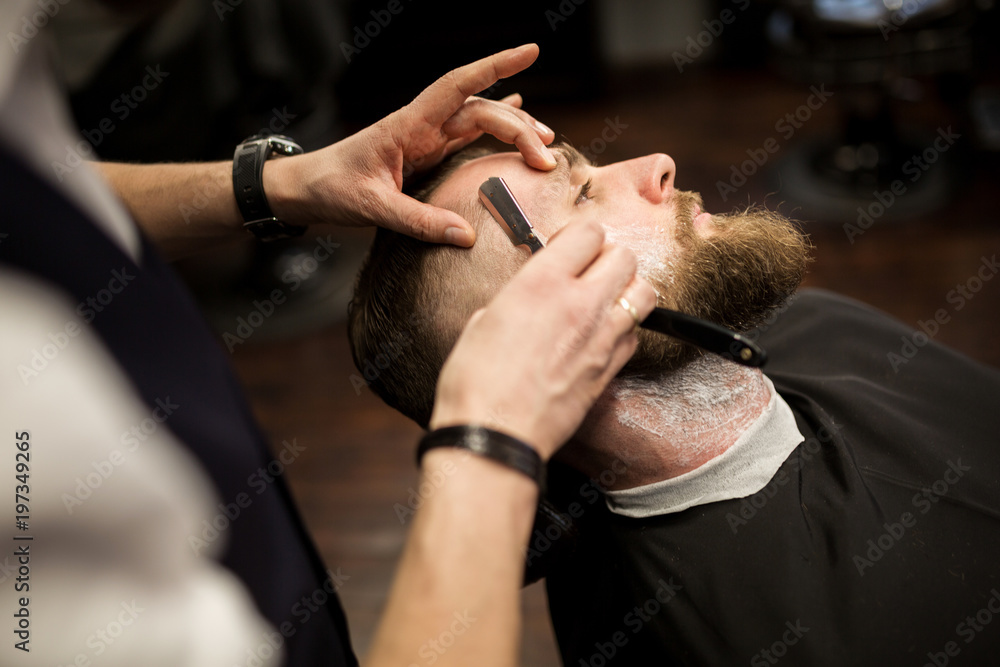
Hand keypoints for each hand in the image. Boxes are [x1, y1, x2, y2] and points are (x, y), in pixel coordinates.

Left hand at [268, 44, 556, 246]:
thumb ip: (416, 221)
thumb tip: (465, 236)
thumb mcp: (370, 208)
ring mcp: (425, 139)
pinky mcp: (426, 155)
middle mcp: (422, 127)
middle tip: (547, 158)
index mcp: (408, 126)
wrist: (305, 190)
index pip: (458, 86)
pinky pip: (468, 137)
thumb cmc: (330, 189)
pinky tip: (516, 117)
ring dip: (513, 130)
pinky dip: (493, 127)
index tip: (530, 50)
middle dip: (519, 128)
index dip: (495, 67)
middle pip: (480, 112)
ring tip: (547, 144)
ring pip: (479, 123)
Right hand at [429, 221, 656, 458]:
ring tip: (605, 300)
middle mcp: (579, 304)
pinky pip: (635, 336)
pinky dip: (624, 330)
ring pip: (643, 292)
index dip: (579, 236)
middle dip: (608, 258)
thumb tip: (527, 297)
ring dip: (627, 290)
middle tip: (589, 272)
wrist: (494, 435)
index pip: (588, 232)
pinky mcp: (609, 370)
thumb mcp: (482, 321)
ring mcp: (601, 338)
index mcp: (542, 283)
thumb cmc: (475, 382)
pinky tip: (602, 337)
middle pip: (624, 256)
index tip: (569, 246)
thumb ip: (516, 298)